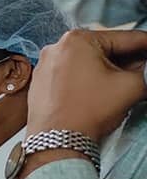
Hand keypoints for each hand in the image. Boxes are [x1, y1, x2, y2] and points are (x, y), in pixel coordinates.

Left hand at [26, 29, 146, 140]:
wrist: (57, 141)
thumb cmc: (87, 112)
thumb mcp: (131, 85)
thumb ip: (146, 70)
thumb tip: (146, 67)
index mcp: (78, 39)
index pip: (126, 38)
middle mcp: (56, 48)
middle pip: (105, 50)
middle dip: (128, 60)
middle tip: (142, 71)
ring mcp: (45, 65)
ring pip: (88, 63)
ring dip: (109, 71)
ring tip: (122, 85)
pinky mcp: (41, 82)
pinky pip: (72, 75)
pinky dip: (89, 80)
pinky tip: (100, 92)